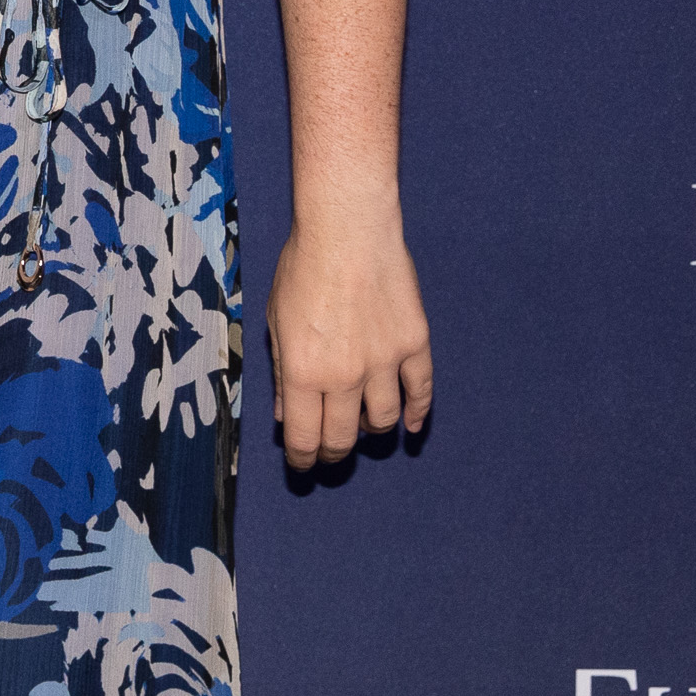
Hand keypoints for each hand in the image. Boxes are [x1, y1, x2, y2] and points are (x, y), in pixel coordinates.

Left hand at [266, 210, 432, 469]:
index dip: (303, 459)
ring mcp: (383, 362)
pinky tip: (412, 426)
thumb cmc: (303, 267)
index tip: (303, 466)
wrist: (348, 229)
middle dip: (334, 453)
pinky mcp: (414, 344)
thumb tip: (286, 415)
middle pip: (343, 437)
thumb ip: (279, 371)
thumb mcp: (275, 320)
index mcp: (301, 371)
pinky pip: (420, 392)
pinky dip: (418, 413)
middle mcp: (344, 375)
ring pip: (383, 420)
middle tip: (331, 454)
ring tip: (365, 429)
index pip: (304, 437)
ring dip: (372, 431)